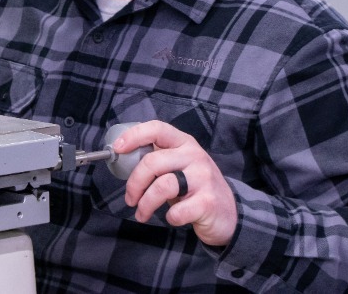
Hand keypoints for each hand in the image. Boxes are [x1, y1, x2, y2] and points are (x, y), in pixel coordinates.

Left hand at [112, 120, 237, 245]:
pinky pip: (177, 211)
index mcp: (184, 143)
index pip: (157, 129)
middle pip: (152, 162)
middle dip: (134, 184)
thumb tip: (124, 159)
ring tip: (141, 213)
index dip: (134, 136)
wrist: (230, 213)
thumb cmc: (196, 188)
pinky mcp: (207, 202)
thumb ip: (159, 160)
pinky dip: (169, 218)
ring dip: (146, 204)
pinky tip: (173, 218)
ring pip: (162, 186)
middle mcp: (194, 156)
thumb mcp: (180, 166)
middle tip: (130, 199)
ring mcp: (203, 178)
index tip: (117, 149)